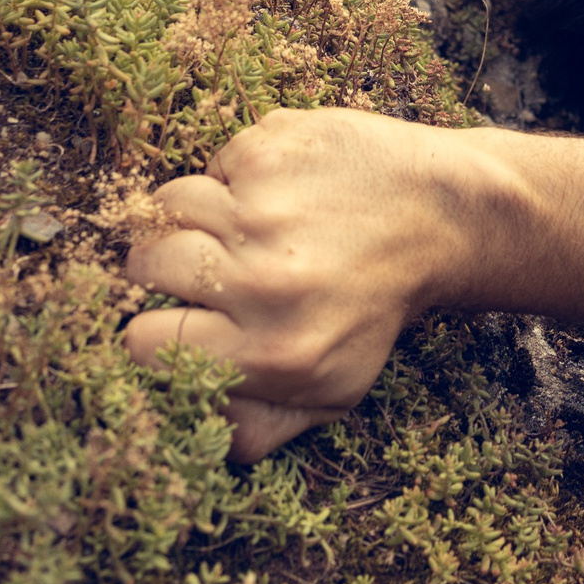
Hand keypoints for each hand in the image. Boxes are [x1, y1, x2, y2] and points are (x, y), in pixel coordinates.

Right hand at [122, 108, 463, 461]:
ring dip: (194, 215)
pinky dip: (236, 175)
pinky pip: (214, 162)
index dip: (155, 328)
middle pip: (145, 264)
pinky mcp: (273, 149)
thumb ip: (257, 426)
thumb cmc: (378, 307)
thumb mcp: (333, 388)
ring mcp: (266, 208)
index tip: (182, 317)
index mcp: (271, 352)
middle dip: (165, 265)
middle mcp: (263, 282)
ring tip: (240, 225)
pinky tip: (279, 191)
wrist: (441, 217)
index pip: (143, 343)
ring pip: (169, 206)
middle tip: (209, 263)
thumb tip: (192, 434)